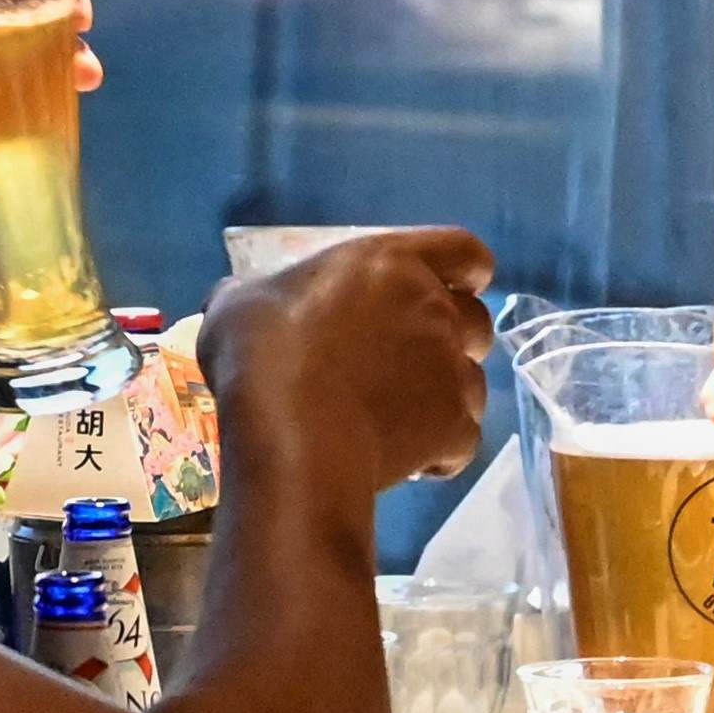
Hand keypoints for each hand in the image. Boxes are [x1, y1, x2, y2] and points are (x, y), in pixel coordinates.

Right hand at [203, 227, 498, 499]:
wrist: (291, 435)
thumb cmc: (262, 354)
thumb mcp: (237, 305)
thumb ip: (256, 295)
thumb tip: (243, 300)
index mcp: (392, 264)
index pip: (464, 251)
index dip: (466, 270)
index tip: (456, 287)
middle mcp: (435, 310)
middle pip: (476, 320)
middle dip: (455, 340)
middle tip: (410, 363)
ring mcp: (451, 371)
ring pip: (475, 381)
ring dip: (447, 397)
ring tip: (403, 418)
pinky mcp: (455, 427)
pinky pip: (463, 439)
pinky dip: (443, 450)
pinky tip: (408, 462)